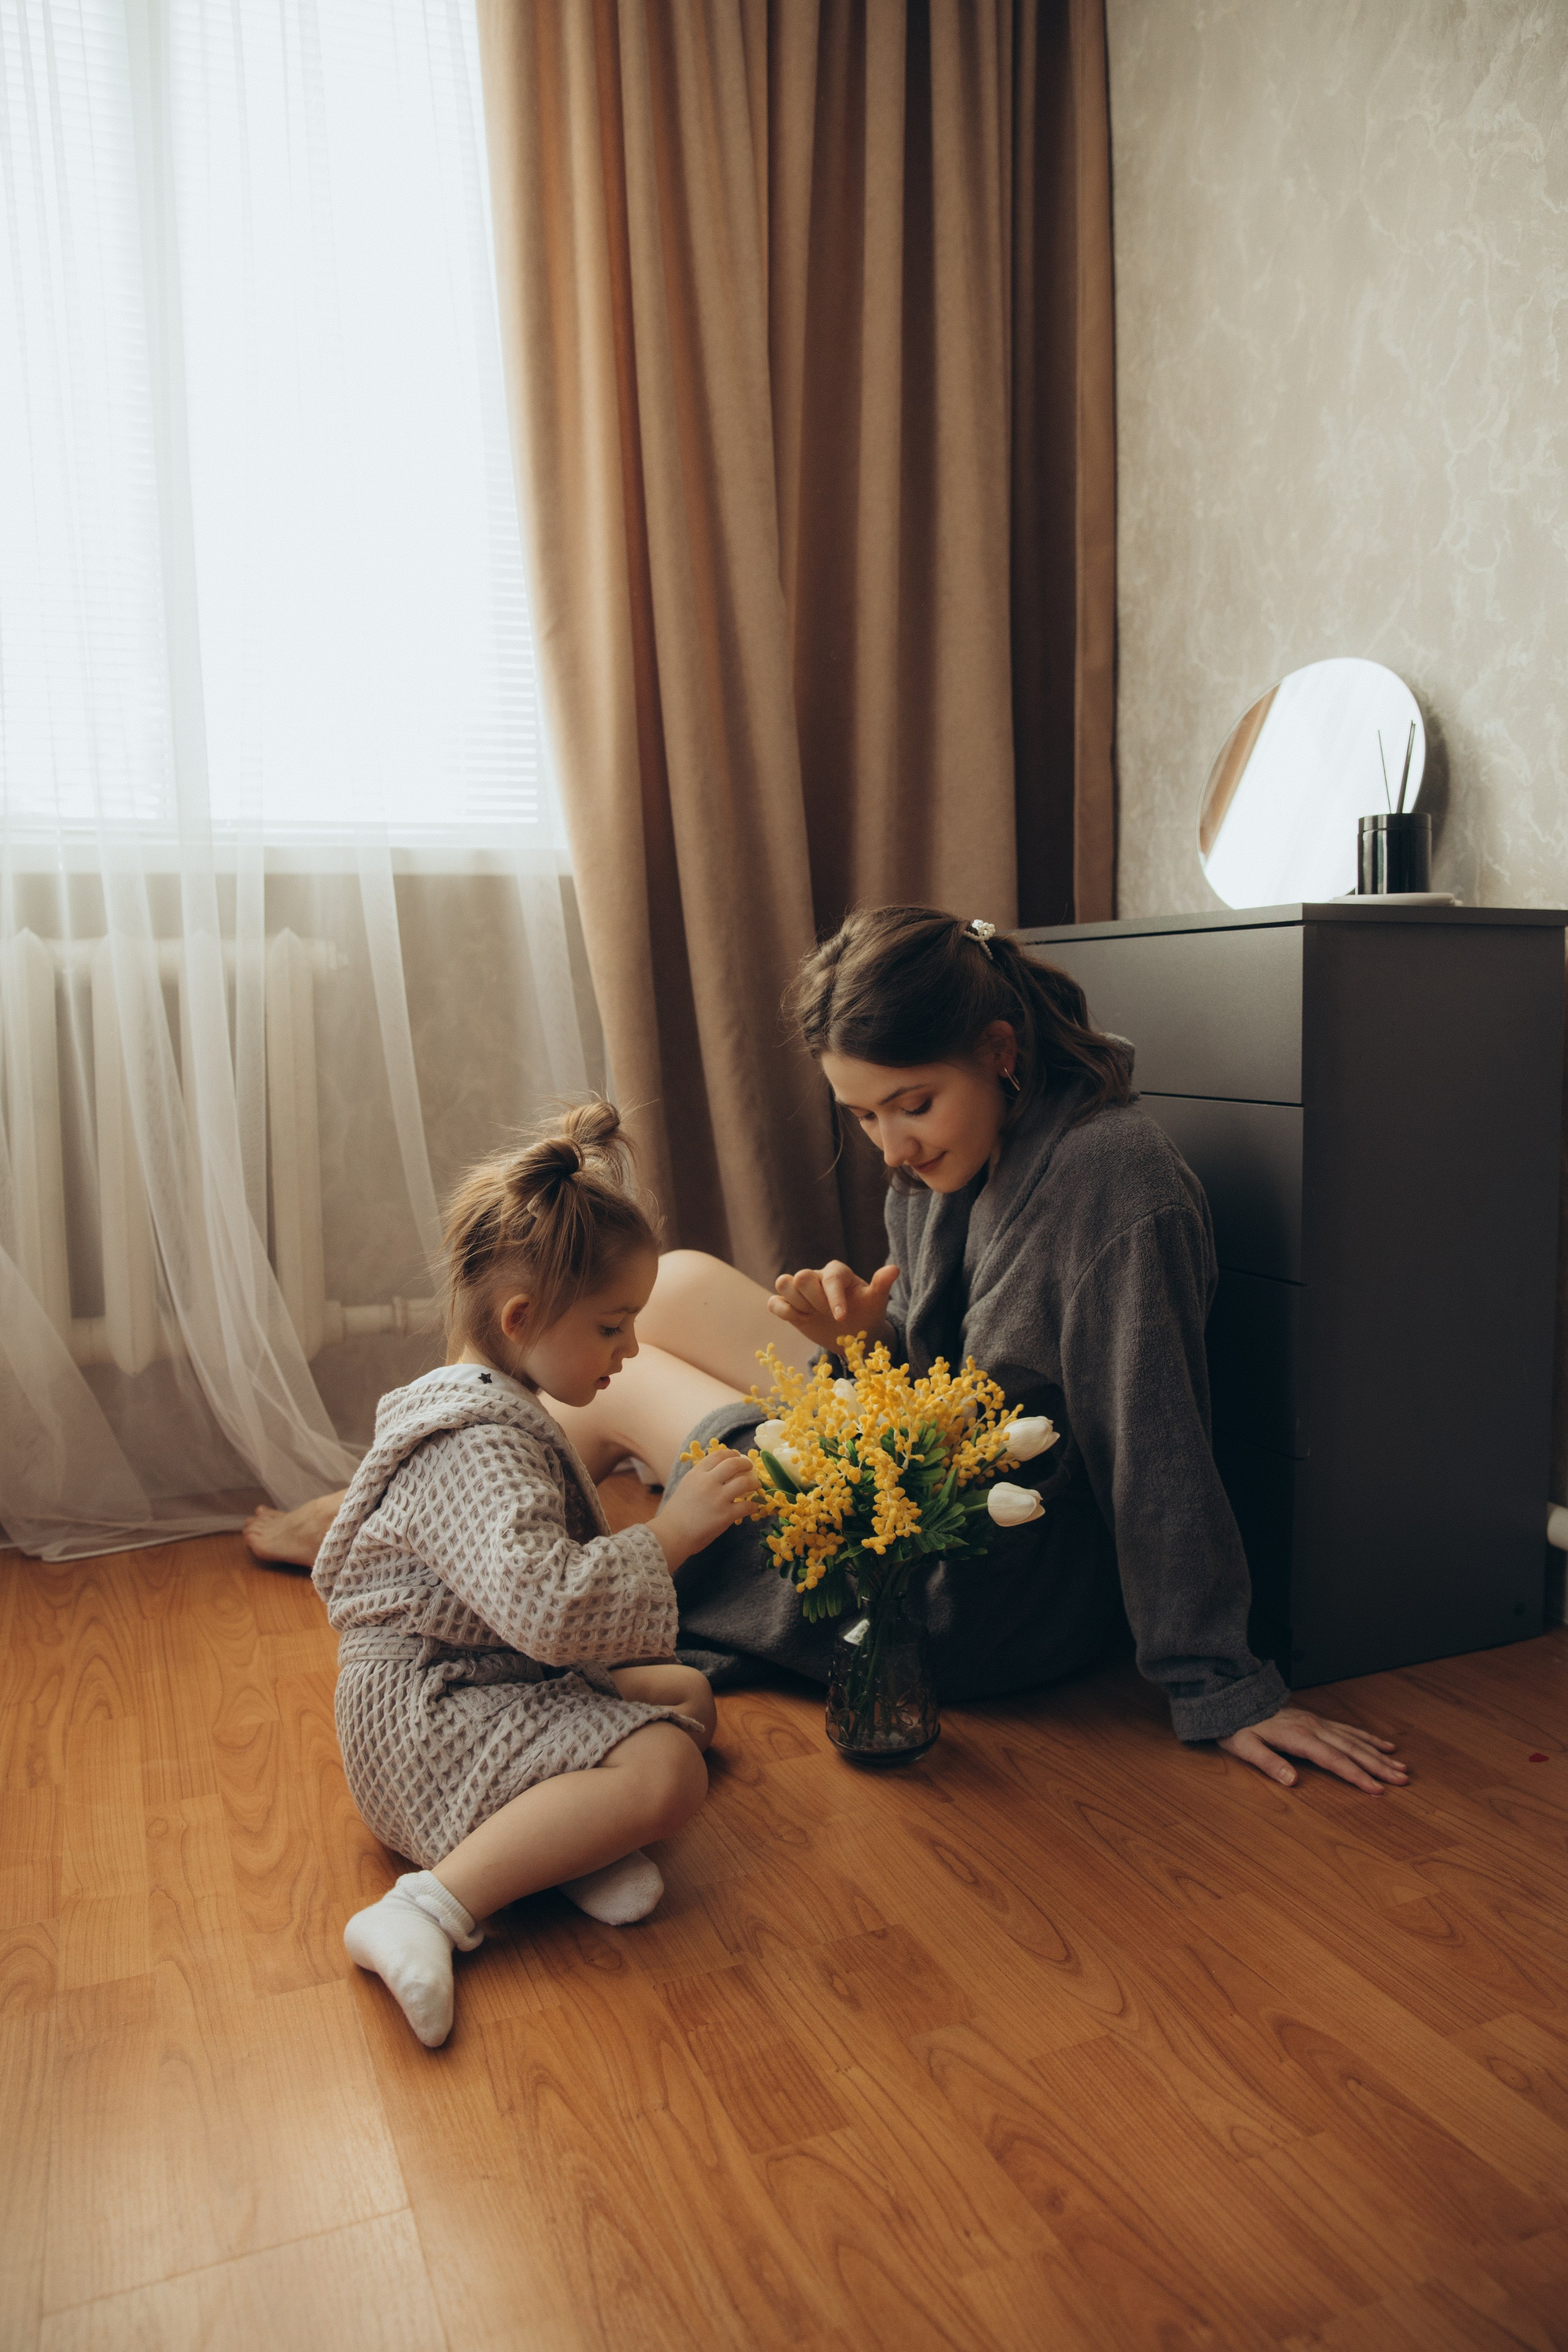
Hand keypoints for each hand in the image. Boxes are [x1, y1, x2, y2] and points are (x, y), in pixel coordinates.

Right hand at [650, 1447, 758, 1571]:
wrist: (672, 1534)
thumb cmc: (677, 1513)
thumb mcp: (686, 1486)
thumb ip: (701, 1477)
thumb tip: (719, 1471)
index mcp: (696, 1474)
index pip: (718, 1455)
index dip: (731, 1453)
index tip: (737, 1456)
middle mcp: (707, 1482)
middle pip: (733, 1464)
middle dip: (745, 1463)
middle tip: (750, 1467)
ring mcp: (718, 1498)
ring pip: (745, 1482)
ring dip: (754, 1483)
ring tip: (756, 1486)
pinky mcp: (725, 1515)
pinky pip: (747, 1506)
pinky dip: (753, 1506)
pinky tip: (752, 1507)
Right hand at [767, 1261, 899, 1353]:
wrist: (855, 1334)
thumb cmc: (867, 1313)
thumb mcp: (877, 1301)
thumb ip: (882, 1284)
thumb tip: (894, 1269)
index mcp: (837, 1272)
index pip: (829, 1278)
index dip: (833, 1298)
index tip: (841, 1318)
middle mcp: (816, 1276)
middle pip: (801, 1277)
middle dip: (814, 1301)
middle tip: (827, 1315)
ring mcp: (801, 1291)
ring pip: (783, 1283)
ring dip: (797, 1303)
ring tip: (813, 1315)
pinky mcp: (789, 1304)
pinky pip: (774, 1302)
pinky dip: (783, 1311)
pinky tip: (801, 1320)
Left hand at [1218, 1706, 1408, 1792]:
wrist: (1236, 1701)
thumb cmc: (1239, 1728)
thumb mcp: (1245, 1747)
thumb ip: (1268, 1763)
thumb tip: (1292, 1781)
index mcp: (1300, 1737)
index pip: (1334, 1760)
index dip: (1356, 1776)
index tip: (1377, 1790)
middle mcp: (1314, 1728)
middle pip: (1353, 1750)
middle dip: (1379, 1767)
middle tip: (1403, 1781)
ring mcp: (1318, 1722)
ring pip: (1356, 1740)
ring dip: (1380, 1754)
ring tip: (1402, 1767)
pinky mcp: (1318, 1721)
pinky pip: (1349, 1730)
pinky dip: (1369, 1738)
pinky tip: (1385, 1745)